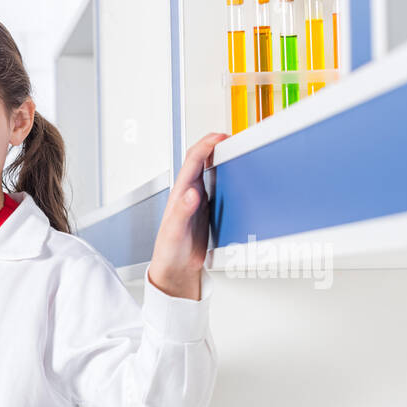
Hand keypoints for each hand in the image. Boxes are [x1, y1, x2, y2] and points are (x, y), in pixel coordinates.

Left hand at [149, 132, 229, 299]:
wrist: (175, 270)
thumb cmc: (169, 253)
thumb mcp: (175, 232)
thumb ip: (183, 212)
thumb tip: (192, 192)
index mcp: (179, 194)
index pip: (192, 161)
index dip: (206, 145)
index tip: (221, 136)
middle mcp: (188, 194)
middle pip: (201, 160)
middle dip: (216, 145)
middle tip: (233, 138)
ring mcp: (198, 201)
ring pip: (210, 172)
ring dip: (222, 158)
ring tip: (237, 150)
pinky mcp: (207, 210)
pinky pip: (218, 187)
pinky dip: (227, 177)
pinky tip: (237, 176)